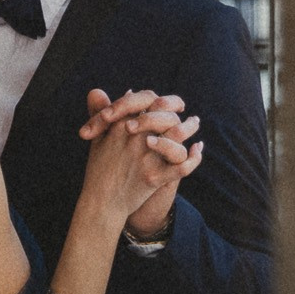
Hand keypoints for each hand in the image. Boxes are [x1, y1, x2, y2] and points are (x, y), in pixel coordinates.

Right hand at [79, 88, 202, 226]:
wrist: (100, 203)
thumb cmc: (98, 170)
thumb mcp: (96, 138)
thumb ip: (101, 112)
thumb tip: (111, 91)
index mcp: (121, 125)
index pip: (148, 100)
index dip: (163, 100)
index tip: (173, 103)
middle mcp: (135, 138)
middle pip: (165, 115)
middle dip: (179, 111)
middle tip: (187, 113)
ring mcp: (146, 158)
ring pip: (177, 135)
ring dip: (190, 127)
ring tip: (195, 123)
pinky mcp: (155, 177)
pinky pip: (182, 166)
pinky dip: (194, 158)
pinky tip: (198, 149)